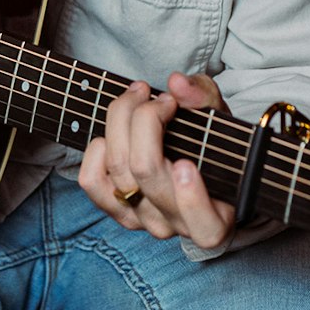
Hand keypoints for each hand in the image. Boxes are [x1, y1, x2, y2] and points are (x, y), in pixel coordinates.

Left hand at [79, 72, 235, 248]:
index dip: (191, 198)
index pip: (204, 224)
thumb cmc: (211, 143)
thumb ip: (204, 99)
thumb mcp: (218, 118)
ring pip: (118, 168)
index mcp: (216, 217)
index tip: (186, 162)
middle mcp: (175, 223)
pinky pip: (92, 181)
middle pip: (146, 171)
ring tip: (136, 96)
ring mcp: (142, 219)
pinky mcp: (115, 208)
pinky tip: (111, 134)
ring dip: (120, 121)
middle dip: (146, 119)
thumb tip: (177, 84)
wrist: (188, 161)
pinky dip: (95, 152)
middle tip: (159, 95)